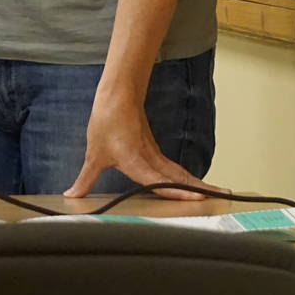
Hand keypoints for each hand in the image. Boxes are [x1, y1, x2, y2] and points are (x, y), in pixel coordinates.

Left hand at [65, 91, 213, 200]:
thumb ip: (85, 179)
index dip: (178, 191)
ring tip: (220, 192)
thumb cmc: (106, 123)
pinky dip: (189, 178)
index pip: (159, 181)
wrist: (117, 97)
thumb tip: (71, 196)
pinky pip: (176, 169)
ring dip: (199, 183)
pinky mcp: (156, 152)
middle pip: (179, 177)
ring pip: (181, 172)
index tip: (197, 197)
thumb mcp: (93, 155)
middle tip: (222, 196)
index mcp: (136, 162)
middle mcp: (150, 160)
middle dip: (200, 189)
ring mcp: (156, 155)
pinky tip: (198, 186)